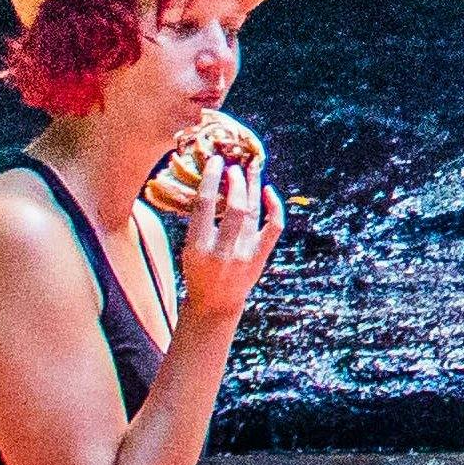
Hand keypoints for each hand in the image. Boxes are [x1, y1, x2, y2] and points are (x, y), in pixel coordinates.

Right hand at [172, 163, 282, 323]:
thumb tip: (211, 183)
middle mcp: (223, 250)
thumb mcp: (189, 248)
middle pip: (235, 207)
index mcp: (198, 247)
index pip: (204, 205)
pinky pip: (274, 227)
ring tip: (252, 166)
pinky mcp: (260, 257)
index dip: (211, 178)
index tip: (216, 161)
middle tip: (234, 166)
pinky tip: (268, 190)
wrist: (215, 303)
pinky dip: (274, 207)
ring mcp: (244, 255)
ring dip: (253, 186)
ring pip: (254, 212)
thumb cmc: (198, 271)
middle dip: (236, 181)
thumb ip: (199, 222)